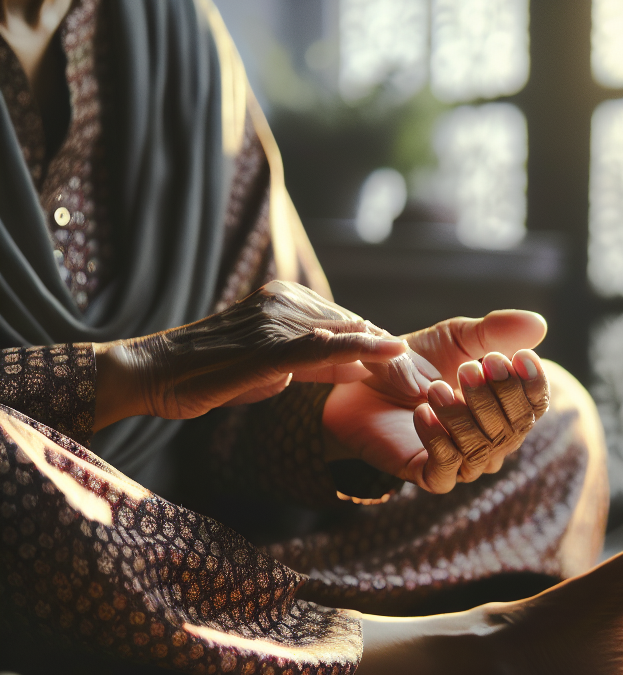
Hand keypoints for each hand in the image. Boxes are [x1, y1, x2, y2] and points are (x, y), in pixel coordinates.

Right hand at [94, 281, 409, 427]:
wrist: (155, 373)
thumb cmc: (210, 372)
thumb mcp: (269, 365)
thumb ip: (311, 362)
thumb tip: (353, 368)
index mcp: (283, 300)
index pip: (342, 321)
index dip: (373, 344)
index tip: (403, 364)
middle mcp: (282, 301)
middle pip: (349, 324)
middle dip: (382, 349)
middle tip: (416, 370)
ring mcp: (274, 319)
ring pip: (341, 332)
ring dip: (379, 350)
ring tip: (413, 366)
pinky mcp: (266, 344)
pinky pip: (319, 346)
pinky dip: (356, 350)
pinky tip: (386, 353)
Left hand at [323, 310, 550, 493]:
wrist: (363, 384)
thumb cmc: (416, 362)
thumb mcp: (456, 338)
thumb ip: (494, 332)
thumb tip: (539, 324)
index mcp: (506, 407)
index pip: (535, 404)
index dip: (533, 382)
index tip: (518, 356)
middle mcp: (494, 439)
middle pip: (515, 427)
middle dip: (497, 396)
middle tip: (470, 368)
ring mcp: (465, 461)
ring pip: (482, 448)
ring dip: (462, 415)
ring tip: (434, 387)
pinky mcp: (431, 476)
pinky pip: (446, 467)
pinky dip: (437, 438)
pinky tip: (421, 411)